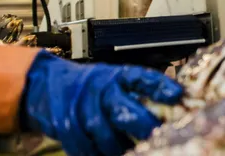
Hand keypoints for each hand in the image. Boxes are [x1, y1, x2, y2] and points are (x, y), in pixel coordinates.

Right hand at [21, 51, 182, 155]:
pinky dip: (97, 154)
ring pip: (104, 134)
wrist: (46, 84)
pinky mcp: (65, 127)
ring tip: (133, 150)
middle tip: (157, 134)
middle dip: (143, 125)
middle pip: (123, 110)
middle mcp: (98, 90)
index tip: (178, 95)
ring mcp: (80, 109)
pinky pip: (84, 146)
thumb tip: (174, 103)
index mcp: (115, 76)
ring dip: (121, 147)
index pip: (141, 78)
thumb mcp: (114, 80)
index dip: (160, 86)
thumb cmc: (89, 84)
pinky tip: (107, 154)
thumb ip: (138, 91)